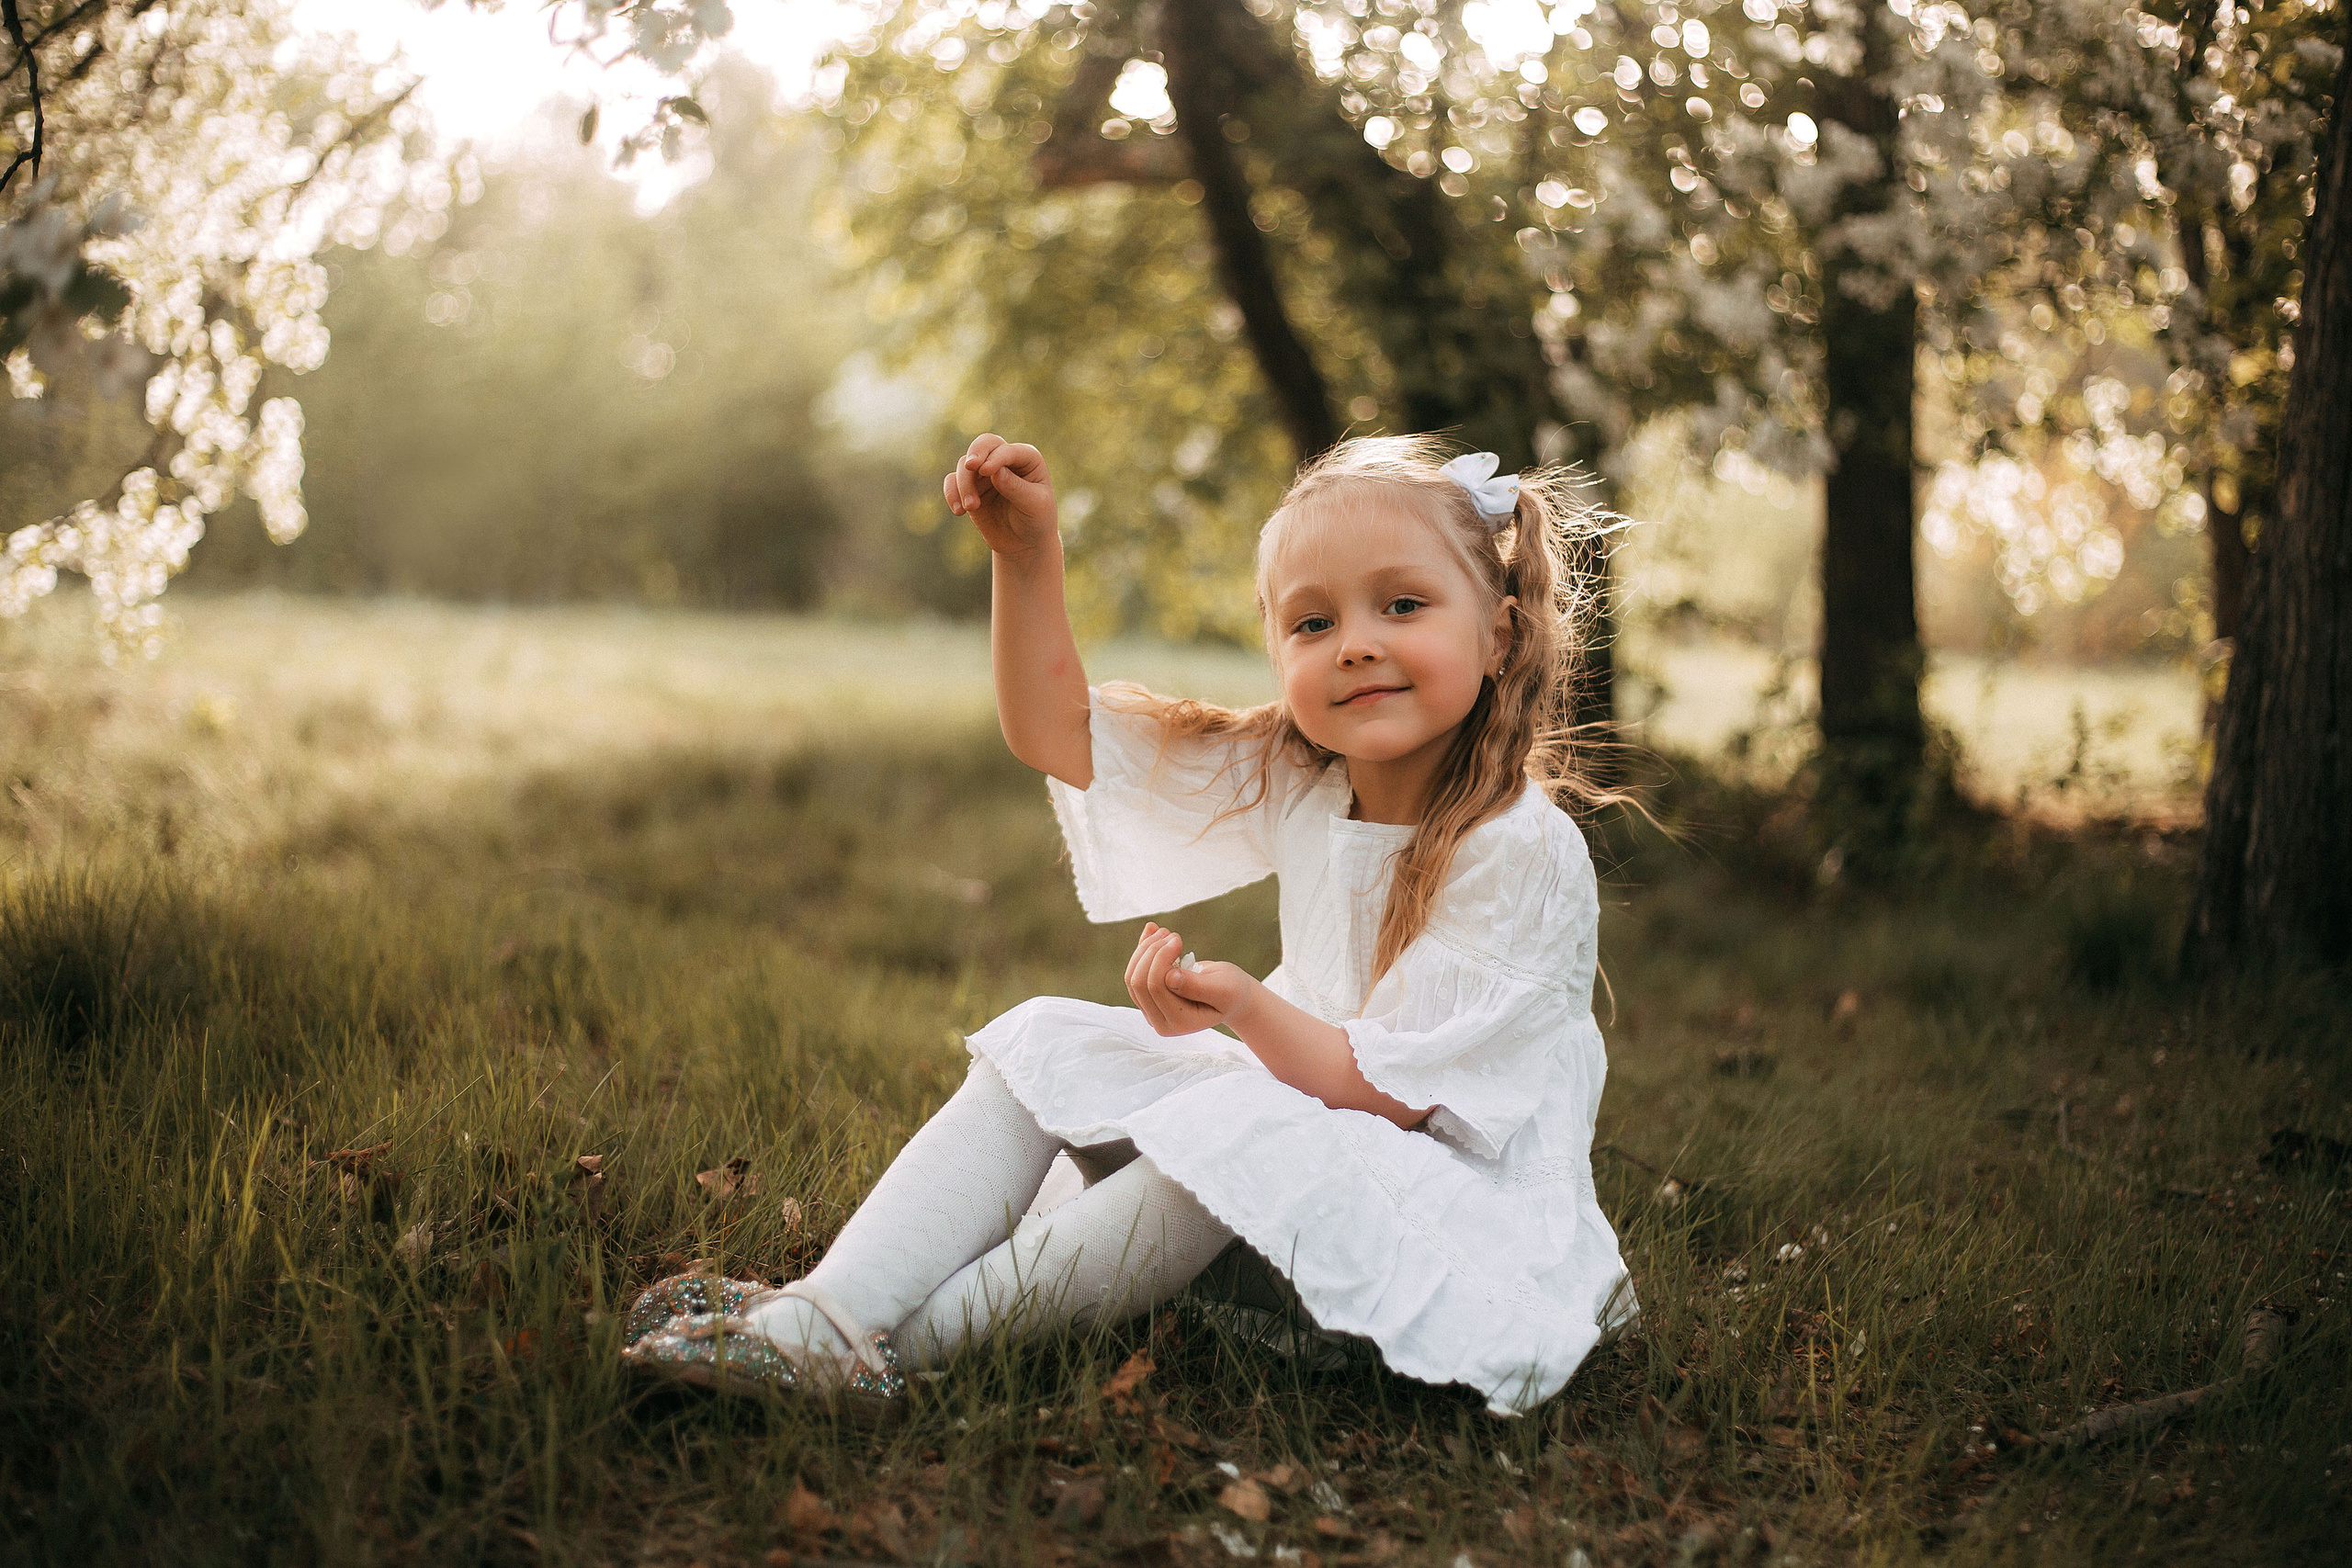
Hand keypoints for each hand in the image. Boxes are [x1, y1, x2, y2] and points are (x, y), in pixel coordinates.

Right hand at [943, 434, 1058, 559]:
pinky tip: (959, 511)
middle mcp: (1005, 460)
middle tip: (970, 466)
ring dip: (965, 485)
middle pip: (985, 444)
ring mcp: (985, 473)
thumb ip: (1016, 487)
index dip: (996, 457)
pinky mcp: (970, 488)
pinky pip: (952, 481)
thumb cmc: (1036, 520)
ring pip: (965, 465)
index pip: (1007, 450)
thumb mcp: (1034, 505)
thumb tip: (995, 472)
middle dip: (976, 452)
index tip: (987, 471)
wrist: (1025, 544)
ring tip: (972, 508)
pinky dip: (951, 493)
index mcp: (1026, 458)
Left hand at [1123, 922, 1258, 1037]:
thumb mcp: (1222, 988)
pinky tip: (1151, 931)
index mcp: (1180, 1022)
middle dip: (1151, 952)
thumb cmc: (1230, 990)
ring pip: (1132, 978)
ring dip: (1144, 950)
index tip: (1178, 938)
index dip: (1161, 957)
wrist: (1230, 995)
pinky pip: (1134, 974)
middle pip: (1139, 983)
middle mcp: (1161, 1022)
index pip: (1155, 987)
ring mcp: (1152, 1012)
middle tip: (1170, 933)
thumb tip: (1169, 977)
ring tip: (1164, 932)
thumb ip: (1197, 986)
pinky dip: (1141, 951)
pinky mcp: (1148, 1000)